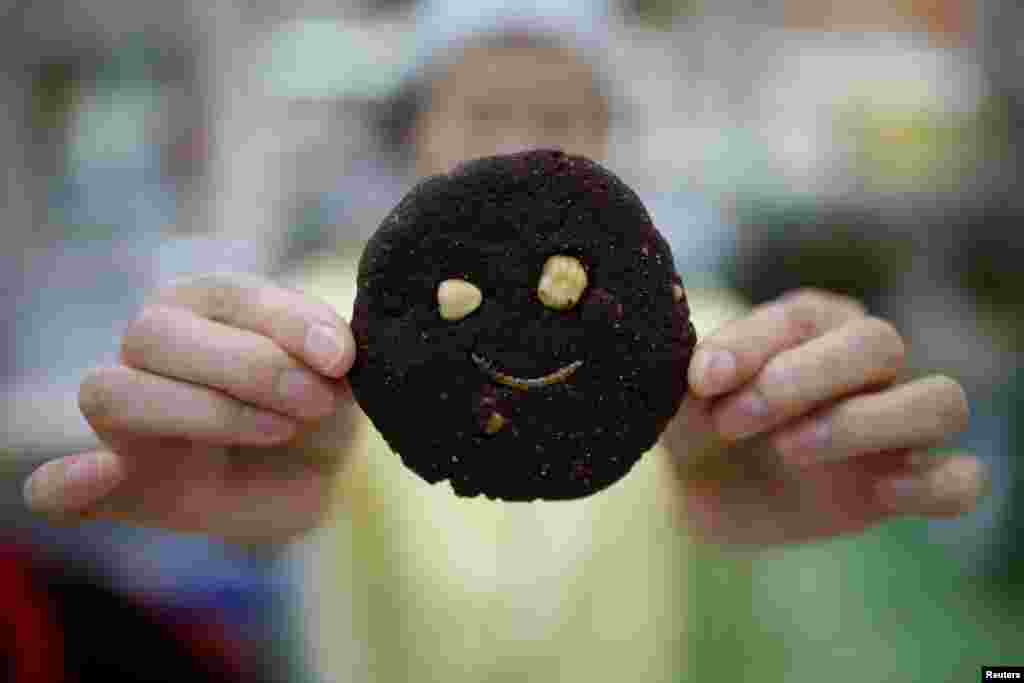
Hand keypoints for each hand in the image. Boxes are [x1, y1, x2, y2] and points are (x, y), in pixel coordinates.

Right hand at [22, 274, 356, 544]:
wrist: (314, 476)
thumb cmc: (319, 407)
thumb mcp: (338, 375)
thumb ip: (328, 352)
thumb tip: (332, 353)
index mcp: (203, 305)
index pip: (224, 293)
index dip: (284, 322)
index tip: (340, 358)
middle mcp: (151, 350)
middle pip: (154, 334)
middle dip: (250, 367)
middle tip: (315, 401)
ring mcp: (127, 418)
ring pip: (115, 394)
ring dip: (205, 413)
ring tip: (279, 430)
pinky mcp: (121, 486)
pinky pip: (56, 489)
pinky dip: (67, 485)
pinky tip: (103, 476)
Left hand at [664, 288, 986, 545]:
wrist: (704, 492)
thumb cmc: (698, 424)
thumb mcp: (680, 397)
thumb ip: (688, 369)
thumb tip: (691, 340)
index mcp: (811, 326)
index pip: (802, 316)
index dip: (753, 344)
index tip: (701, 381)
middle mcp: (865, 366)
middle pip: (879, 342)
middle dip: (801, 380)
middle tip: (731, 421)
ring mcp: (894, 425)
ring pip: (941, 401)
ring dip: (865, 423)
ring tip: (789, 450)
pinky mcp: (907, 485)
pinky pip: (962, 480)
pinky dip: (935, 483)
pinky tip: (879, 492)